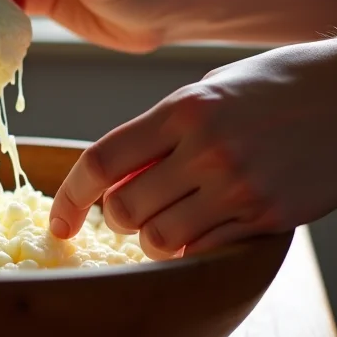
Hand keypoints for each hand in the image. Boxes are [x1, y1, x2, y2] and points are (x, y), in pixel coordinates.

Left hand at [49, 39, 336, 257]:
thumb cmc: (276, 85)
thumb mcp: (210, 92)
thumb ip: (160, 134)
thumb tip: (118, 181)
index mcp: (184, 109)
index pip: (103, 160)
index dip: (70, 197)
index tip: (59, 221)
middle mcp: (206, 149)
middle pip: (124, 210)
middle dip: (116, 219)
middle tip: (130, 211)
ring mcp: (239, 186)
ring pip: (160, 240)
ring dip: (152, 239)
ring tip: (170, 220)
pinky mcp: (268, 217)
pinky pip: (204, 252)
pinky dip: (190, 250)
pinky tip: (202, 229)